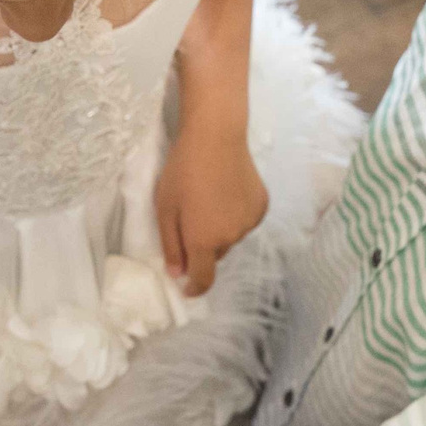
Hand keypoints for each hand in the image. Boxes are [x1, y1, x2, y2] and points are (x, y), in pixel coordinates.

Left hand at [154, 118, 266, 294]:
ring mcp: (249, 222)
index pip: (203, 279)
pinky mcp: (261, 206)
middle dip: (203, 247)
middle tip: (191, 220)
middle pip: (215, 255)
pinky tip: (226, 193)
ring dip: (220, 230)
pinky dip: (235, 216)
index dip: (194, 288)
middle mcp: (231, 238)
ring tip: (210, 201)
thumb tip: (177, 273)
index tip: (186, 287)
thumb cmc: (183, 171)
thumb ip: (171, 245)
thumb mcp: (165, 209)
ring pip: (231, 238)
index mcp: (204, 241)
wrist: (216, 137)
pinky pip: (245, 221)